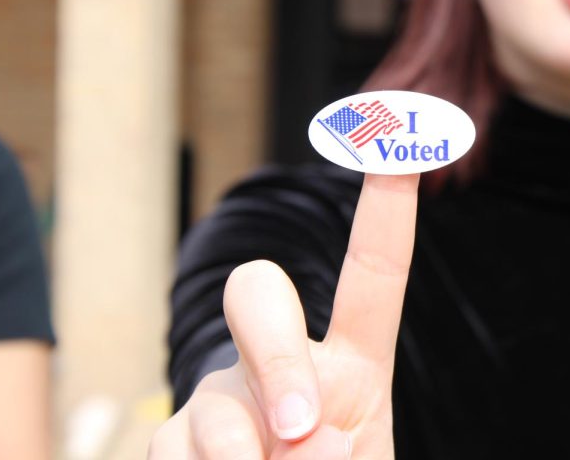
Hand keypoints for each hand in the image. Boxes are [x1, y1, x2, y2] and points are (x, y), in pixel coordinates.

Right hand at [149, 173, 419, 459]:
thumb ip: (342, 457)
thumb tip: (292, 437)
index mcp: (353, 364)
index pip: (373, 275)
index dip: (386, 208)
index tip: (399, 142)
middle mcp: (279, 359)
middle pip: (258, 293)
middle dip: (276, 355)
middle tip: (300, 424)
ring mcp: (221, 394)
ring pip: (216, 404)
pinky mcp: (171, 437)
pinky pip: (171, 450)